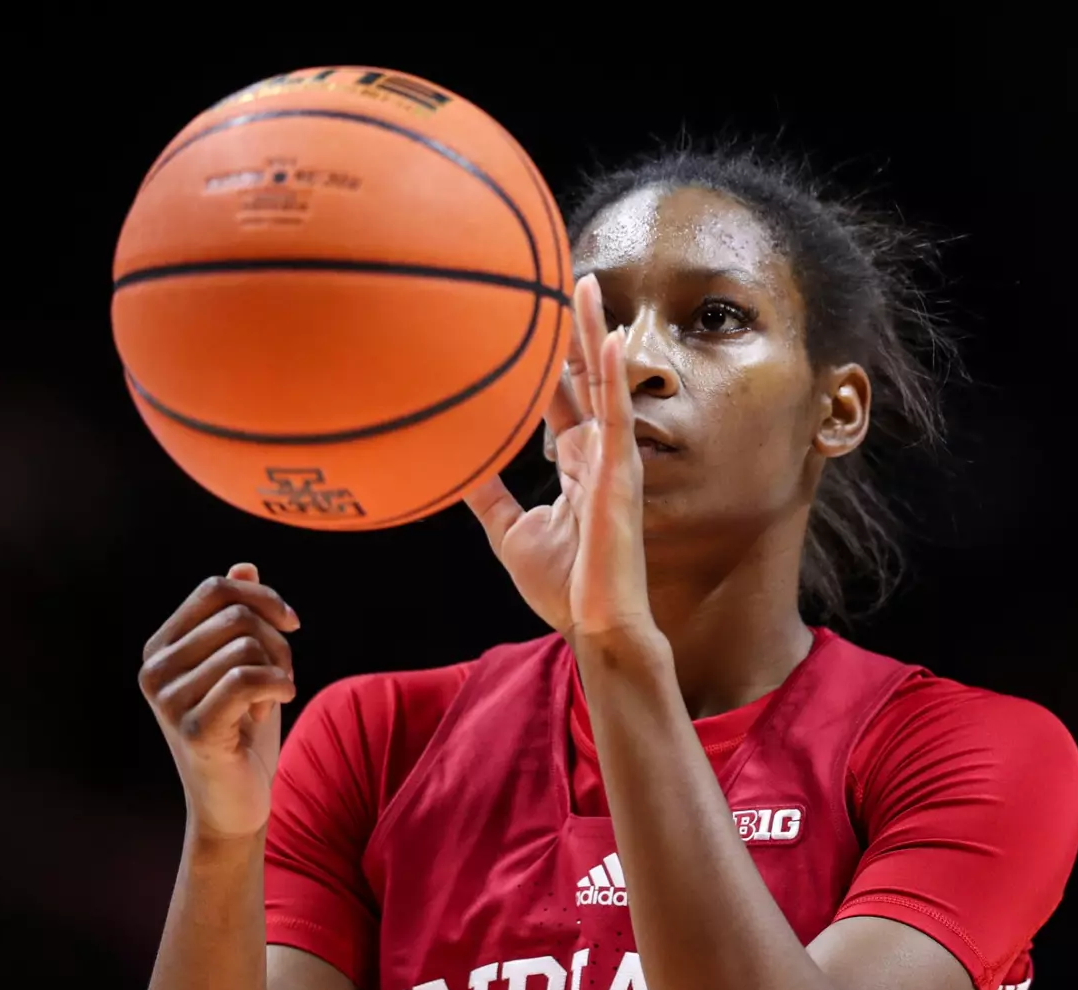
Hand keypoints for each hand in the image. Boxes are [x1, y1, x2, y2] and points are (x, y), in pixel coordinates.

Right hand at [138, 564, 300, 840]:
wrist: (235, 802)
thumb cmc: (242, 731)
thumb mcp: (245, 665)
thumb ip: (239, 617)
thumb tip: (245, 565)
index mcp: (161, 647)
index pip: (215, 588)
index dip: (263, 597)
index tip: (291, 625)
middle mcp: (154, 669)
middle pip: (235, 614)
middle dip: (276, 640)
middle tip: (281, 677)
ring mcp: (167, 700)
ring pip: (245, 645)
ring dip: (277, 669)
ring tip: (271, 699)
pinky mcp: (191, 729)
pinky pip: (245, 679)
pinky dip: (276, 686)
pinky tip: (277, 705)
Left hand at [465, 274, 652, 637]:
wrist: (592, 624)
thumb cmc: (563, 585)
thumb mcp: (509, 532)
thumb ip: (487, 495)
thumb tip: (454, 465)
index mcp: (577, 463)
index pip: (560, 397)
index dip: (550, 357)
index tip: (533, 317)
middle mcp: (598, 452)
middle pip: (585, 376)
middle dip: (575, 327)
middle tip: (563, 277)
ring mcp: (614, 460)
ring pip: (604, 383)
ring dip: (595, 332)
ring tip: (585, 284)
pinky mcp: (622, 474)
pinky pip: (619, 415)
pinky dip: (615, 376)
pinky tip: (609, 338)